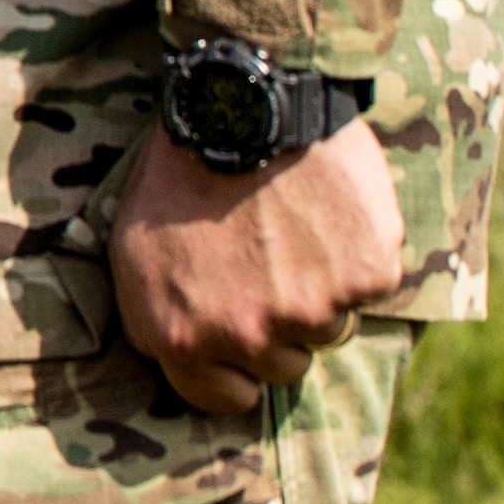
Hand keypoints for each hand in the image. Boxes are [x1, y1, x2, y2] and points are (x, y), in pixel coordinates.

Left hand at [113, 122, 404, 415]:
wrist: (238, 105)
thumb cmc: (178, 172)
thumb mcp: (132, 250)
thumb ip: (158, 317)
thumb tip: (184, 363)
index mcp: (180, 336)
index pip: (222, 398)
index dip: (234, 369)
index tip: (241, 334)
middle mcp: (246, 336)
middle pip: (284, 364)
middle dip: (278, 322)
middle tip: (265, 258)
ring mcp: (310, 311)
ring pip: (331, 326)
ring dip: (320, 288)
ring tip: (291, 226)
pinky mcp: (365, 278)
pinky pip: (371, 286)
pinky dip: (358, 253)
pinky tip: (327, 210)